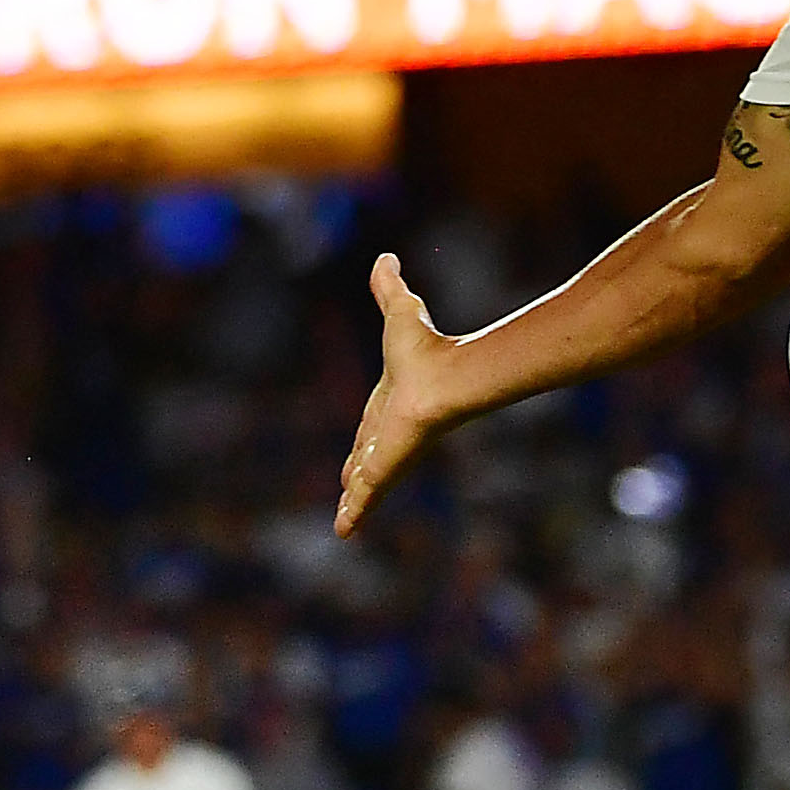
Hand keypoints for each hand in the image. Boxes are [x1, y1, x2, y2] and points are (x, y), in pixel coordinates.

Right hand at [335, 252, 464, 538]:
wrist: (446, 377)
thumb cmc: (427, 349)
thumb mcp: (399, 313)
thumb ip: (391, 289)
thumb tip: (387, 256)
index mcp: (390, 404)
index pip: (372, 427)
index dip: (364, 439)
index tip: (358, 451)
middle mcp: (389, 433)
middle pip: (367, 459)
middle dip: (357, 476)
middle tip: (347, 490)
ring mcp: (389, 455)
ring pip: (365, 483)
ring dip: (353, 503)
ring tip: (342, 527)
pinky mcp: (385, 469)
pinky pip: (365, 496)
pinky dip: (352, 513)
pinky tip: (343, 533)